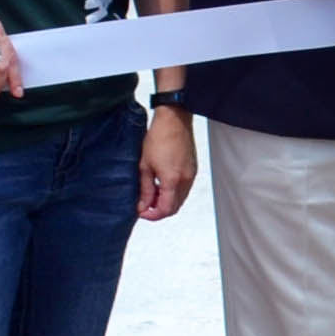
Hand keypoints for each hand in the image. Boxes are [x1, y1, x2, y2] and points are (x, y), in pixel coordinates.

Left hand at [138, 103, 198, 220]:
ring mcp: (191, 175)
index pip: (165, 209)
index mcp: (172, 180)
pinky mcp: (193, 169)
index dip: (152, 215)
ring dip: (167, 201)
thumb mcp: (145, 166)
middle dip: (159, 210)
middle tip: (145, 205)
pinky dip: (174, 192)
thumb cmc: (159, 138)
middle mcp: (185, 180)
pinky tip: (162, 184)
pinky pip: (184, 189)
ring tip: (152, 194)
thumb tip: (142, 205)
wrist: (174, 120)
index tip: (141, 212)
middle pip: (175, 207)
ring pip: (180, 199)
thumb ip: (144, 189)